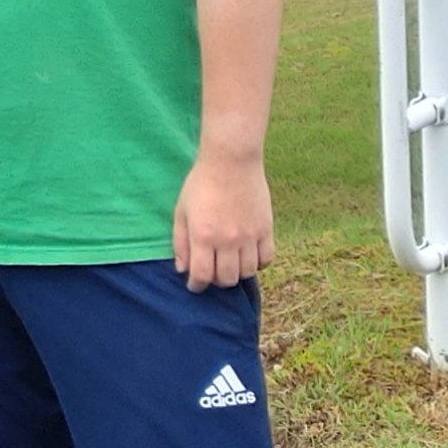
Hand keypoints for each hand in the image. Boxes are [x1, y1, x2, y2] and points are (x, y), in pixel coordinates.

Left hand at [173, 150, 274, 289]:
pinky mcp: (266, 229)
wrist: (231, 161)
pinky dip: (257, 263)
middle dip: (216, 281)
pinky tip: (248, 256)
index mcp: (203, 236)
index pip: (202, 276)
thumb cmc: (201, 184)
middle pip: (226, 279)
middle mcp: (228, 240)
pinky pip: (266, 259)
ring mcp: (249, 236)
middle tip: (211, 272)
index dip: (196, 285)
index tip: (194, 285)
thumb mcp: (181, 211)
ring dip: (236, 273)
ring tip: (229, 263)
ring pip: (247, 272)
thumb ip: (180, 242)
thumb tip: (183, 269)